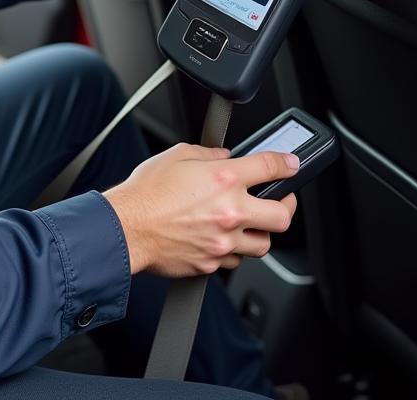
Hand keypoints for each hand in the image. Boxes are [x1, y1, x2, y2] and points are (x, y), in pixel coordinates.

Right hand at [103, 144, 298, 276]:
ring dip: (261, 233)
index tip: (291, 165)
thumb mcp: (178, 155)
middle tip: (280, 201)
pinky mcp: (211, 263)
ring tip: (251, 224)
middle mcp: (230, 211)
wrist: (126, 228)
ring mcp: (223, 242)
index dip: (287, 163)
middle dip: (286, 207)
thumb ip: (208, 153)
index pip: (270, 167)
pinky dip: (234, 251)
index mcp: (224, 179)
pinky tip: (223, 239)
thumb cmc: (146, 192)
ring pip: (263, 244)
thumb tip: (224, 156)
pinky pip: (236, 261)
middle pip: (282, 216)